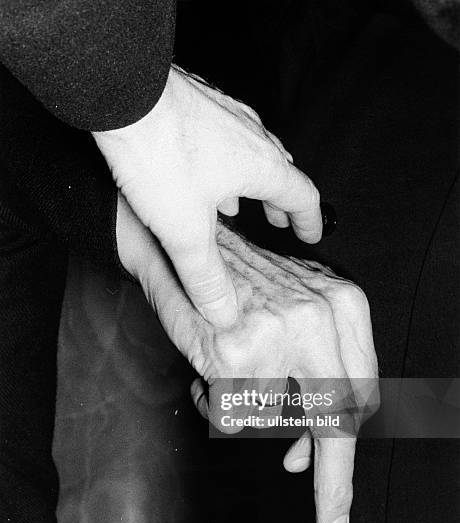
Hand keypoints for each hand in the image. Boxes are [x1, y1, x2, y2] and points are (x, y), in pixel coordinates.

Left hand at [94, 64, 320, 327]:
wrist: (122, 92)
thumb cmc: (160, 157)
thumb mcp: (185, 232)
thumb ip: (206, 277)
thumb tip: (224, 314)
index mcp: (262, 166)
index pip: (302, 196)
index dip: (309, 220)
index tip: (310, 234)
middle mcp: (251, 135)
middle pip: (279, 170)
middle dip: (280, 199)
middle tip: (276, 219)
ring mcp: (225, 113)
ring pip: (250, 150)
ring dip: (249, 179)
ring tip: (235, 202)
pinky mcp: (197, 102)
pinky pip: (222, 135)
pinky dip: (222, 159)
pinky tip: (197, 169)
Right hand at [116, 194, 377, 522]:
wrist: (186, 247)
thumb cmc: (237, 284)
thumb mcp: (298, 315)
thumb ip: (316, 376)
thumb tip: (305, 449)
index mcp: (344, 306)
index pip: (361, 396)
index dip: (349, 453)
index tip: (342, 498)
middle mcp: (319, 318)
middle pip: (338, 426)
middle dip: (331, 482)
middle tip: (331, 522)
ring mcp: (278, 336)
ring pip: (269, 423)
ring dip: (247, 414)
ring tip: (231, 376)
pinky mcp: (237, 353)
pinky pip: (231, 418)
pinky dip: (217, 403)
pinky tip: (211, 369)